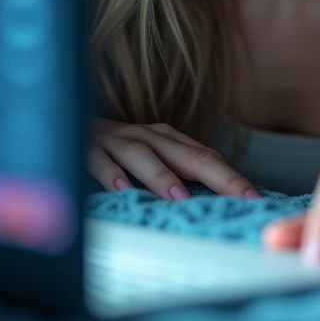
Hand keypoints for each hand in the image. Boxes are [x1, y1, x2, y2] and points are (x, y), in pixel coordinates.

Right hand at [89, 117, 262, 201]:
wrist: (63, 117)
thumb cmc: (112, 150)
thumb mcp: (147, 158)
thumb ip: (174, 175)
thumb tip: (211, 203)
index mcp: (166, 139)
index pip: (207, 158)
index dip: (233, 177)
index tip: (256, 200)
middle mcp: (146, 135)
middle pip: (187, 154)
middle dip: (218, 175)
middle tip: (242, 197)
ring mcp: (116, 139)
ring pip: (143, 155)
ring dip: (162, 175)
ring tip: (180, 197)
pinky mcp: (86, 146)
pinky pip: (98, 160)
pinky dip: (110, 173)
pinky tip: (122, 189)